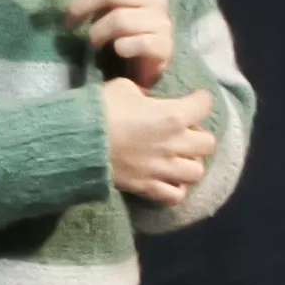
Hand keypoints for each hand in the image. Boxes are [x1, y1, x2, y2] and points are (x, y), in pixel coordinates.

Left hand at [51, 0, 175, 86]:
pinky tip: (118, 51)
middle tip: (68, 23)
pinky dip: (121, 47)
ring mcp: (163, 20)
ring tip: (93, 42)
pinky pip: (136, 43)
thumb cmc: (126, 26)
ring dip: (97, 32)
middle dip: (80, 6)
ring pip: (119, 19)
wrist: (152, 60)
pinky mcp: (165, 46)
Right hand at [103, 76, 217, 205]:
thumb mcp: (124, 88)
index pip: (205, 105)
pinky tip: (168, 179)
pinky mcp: (148, 187)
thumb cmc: (100, 110)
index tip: (194, 99)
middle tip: (184, 132)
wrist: (76, 143)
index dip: (200, 99)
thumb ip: (145, 94)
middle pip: (208, 143)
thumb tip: (149, 101)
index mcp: (172, 116)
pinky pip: (176, 196)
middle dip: (199, 135)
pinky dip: (176, 189)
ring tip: (178, 157)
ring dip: (190, 163)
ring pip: (197, 172)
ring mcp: (163, 169)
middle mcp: (174, 144)